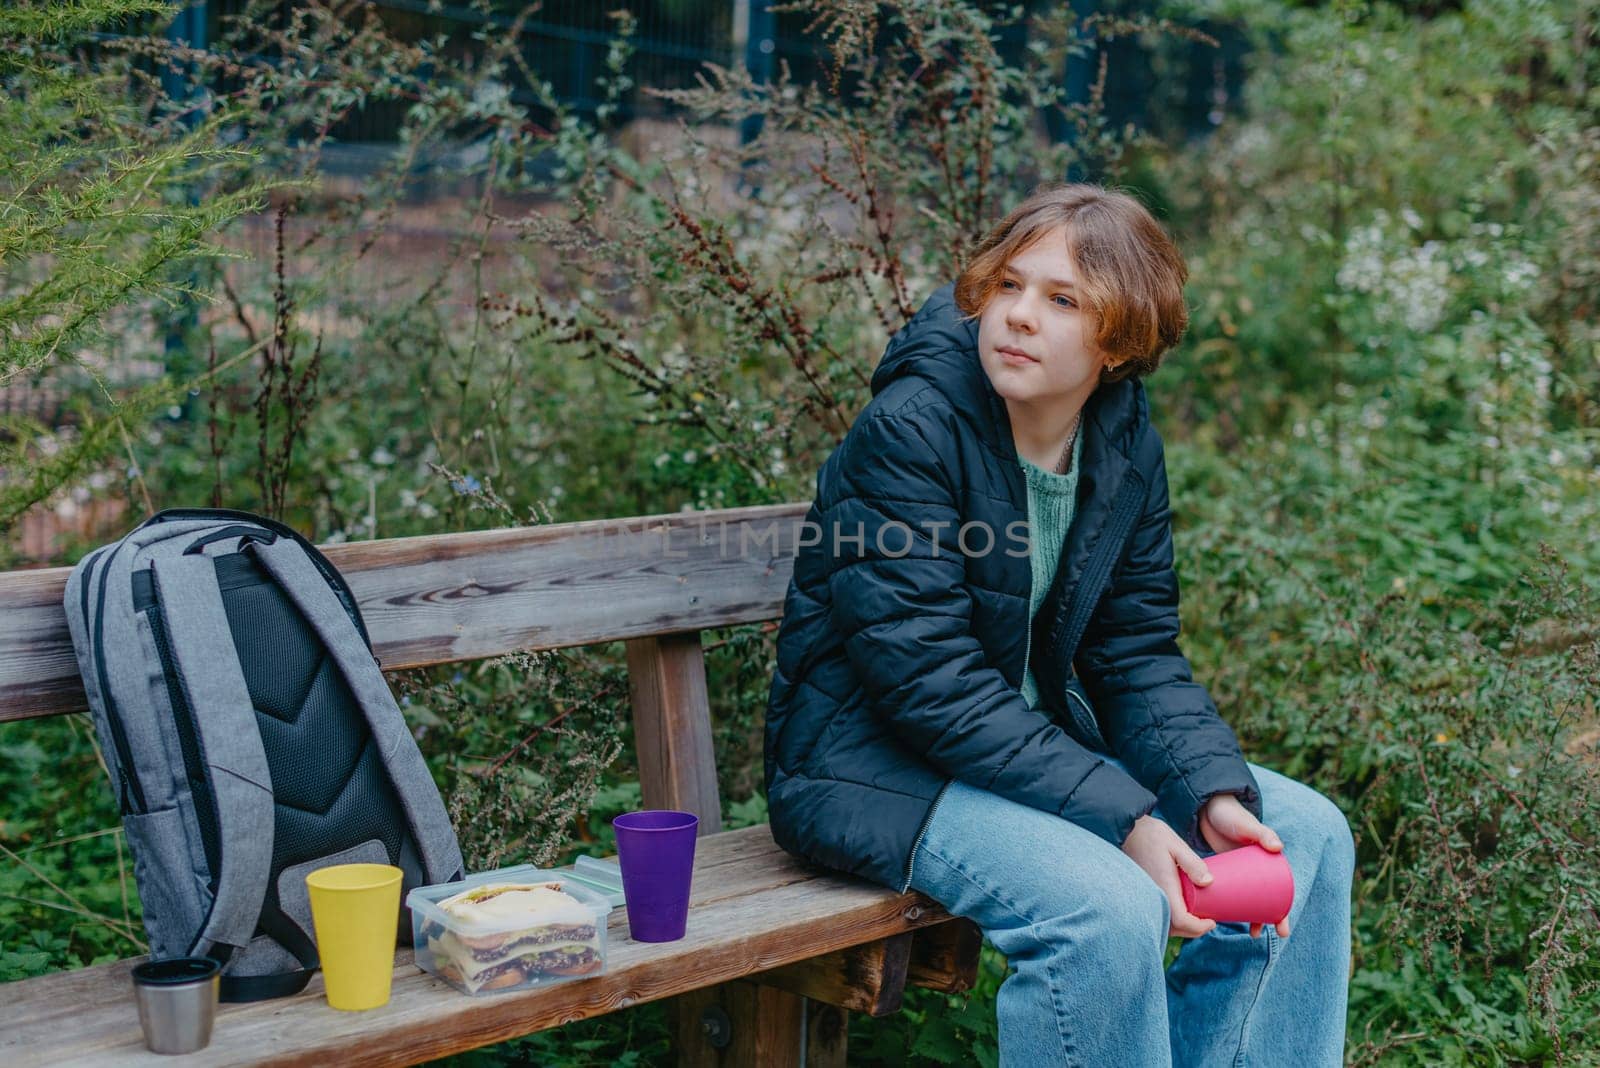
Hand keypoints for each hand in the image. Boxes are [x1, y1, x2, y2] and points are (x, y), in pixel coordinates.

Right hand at [1120, 814, 1215, 938]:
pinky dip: (1169, 920)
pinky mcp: (1140, 894)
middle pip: (1173, 928)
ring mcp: (1144, 897)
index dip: (1199, 927)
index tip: (1212, 921)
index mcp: (1163, 887)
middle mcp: (1151, 897)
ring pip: (1163, 925)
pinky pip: (1155, 916)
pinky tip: (1177, 910)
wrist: (1124, 830)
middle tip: (1207, 921)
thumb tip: (1209, 882)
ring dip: (1180, 927)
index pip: (1182, 920)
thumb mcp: (1175, 844)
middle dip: (1192, 930)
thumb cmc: (1150, 835)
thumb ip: (1192, 863)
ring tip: (1194, 917)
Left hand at [1199, 794, 1291, 938]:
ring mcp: (1240, 872)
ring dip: (1249, 916)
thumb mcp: (1248, 826)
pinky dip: (1231, 906)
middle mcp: (1257, 870)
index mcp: (1269, 862)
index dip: (1283, 912)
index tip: (1281, 929)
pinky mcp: (1224, 871)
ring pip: (1248, 900)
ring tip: (1246, 933)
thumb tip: (1278, 847)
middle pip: (1266, 901)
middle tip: (1257, 936)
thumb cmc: (1232, 816)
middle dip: (1266, 920)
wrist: (1209, 808)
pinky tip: (1225, 919)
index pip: (1281, 893)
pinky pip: (1231, 893)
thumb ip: (1262, 833)